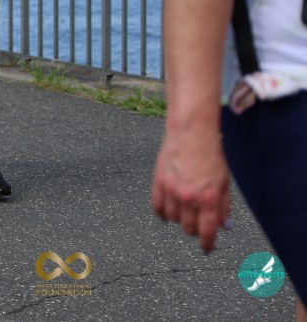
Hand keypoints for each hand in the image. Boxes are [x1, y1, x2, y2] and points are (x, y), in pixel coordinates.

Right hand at [151, 128, 230, 251]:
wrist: (191, 133)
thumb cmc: (211, 155)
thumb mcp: (224, 182)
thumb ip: (224, 207)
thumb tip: (224, 227)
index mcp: (208, 198)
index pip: (207, 231)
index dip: (207, 244)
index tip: (207, 249)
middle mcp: (189, 197)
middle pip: (188, 228)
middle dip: (195, 230)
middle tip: (198, 223)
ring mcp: (171, 190)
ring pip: (173, 219)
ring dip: (180, 219)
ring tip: (185, 210)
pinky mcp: (158, 182)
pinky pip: (157, 207)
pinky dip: (162, 213)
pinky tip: (168, 211)